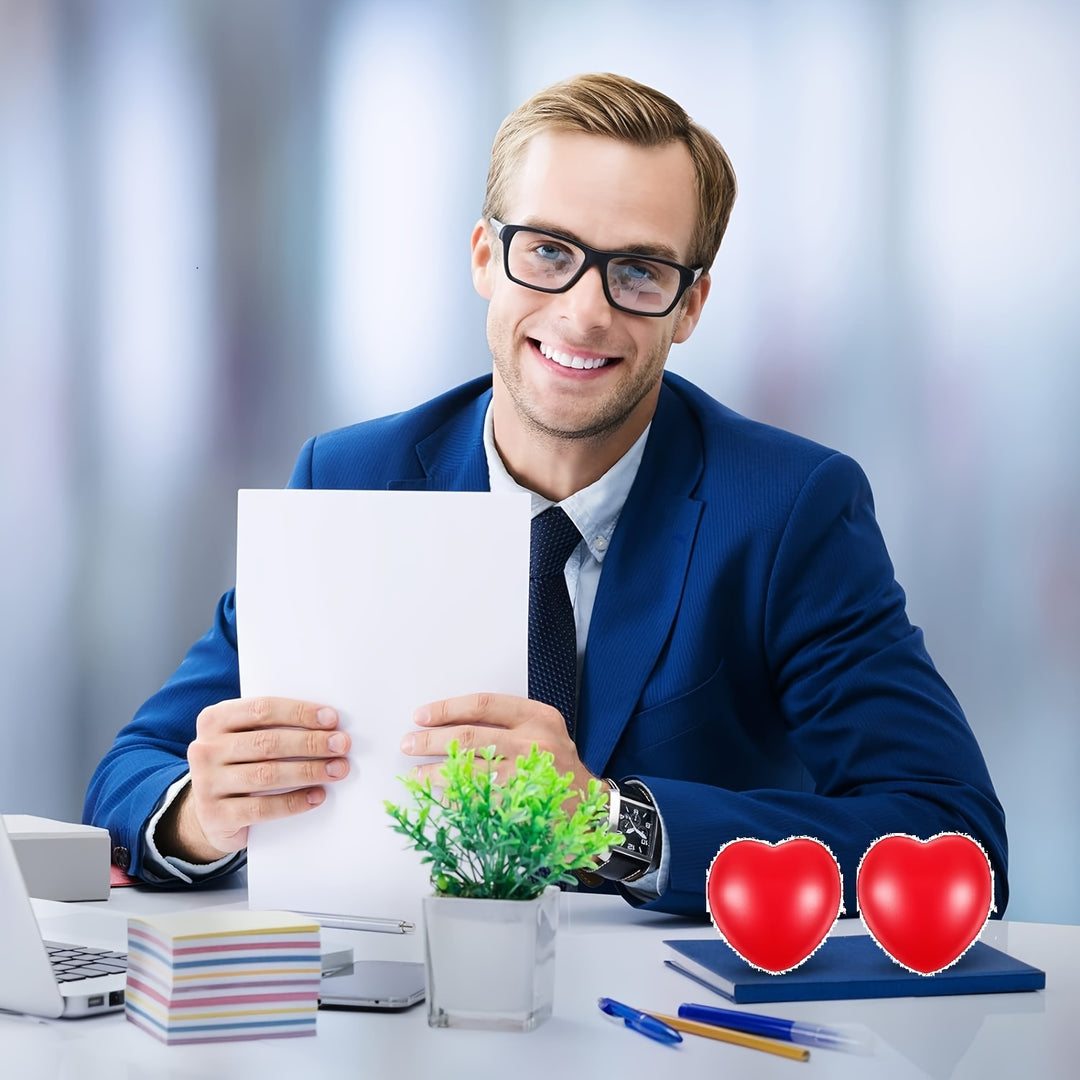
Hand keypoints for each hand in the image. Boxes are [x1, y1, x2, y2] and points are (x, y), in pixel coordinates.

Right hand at [157, 697, 350, 862]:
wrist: (211, 813)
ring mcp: (206, 783)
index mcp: (214, 719)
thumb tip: (327, 725)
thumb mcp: (246, 738)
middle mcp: (205, 749)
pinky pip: (261, 808)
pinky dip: (294, 801)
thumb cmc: (240, 764)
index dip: (300, 713)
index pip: (262, 709)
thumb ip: (274, 727)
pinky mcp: (215, 816)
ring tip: (337, 770)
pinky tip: (317, 796)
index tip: (332, 719)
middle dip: (310, 743)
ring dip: (308, 771)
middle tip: (342, 745)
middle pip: (267, 742)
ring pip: (266, 775)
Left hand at [399, 693, 597, 803]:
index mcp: (538, 718)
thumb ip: (506, 722)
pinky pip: (477, 800)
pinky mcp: (521, 807)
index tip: (421, 716)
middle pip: (470, 737)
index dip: (447, 709)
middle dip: (431, 741)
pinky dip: (453, 797)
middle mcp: (534, 743)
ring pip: (469, 770)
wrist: (591, 807)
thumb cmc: (557, 766)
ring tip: (415, 773)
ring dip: (434, 772)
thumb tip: (449, 723)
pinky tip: (439, 795)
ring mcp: (527, 777)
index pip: (483, 704)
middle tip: (408, 744)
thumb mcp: (543, 731)